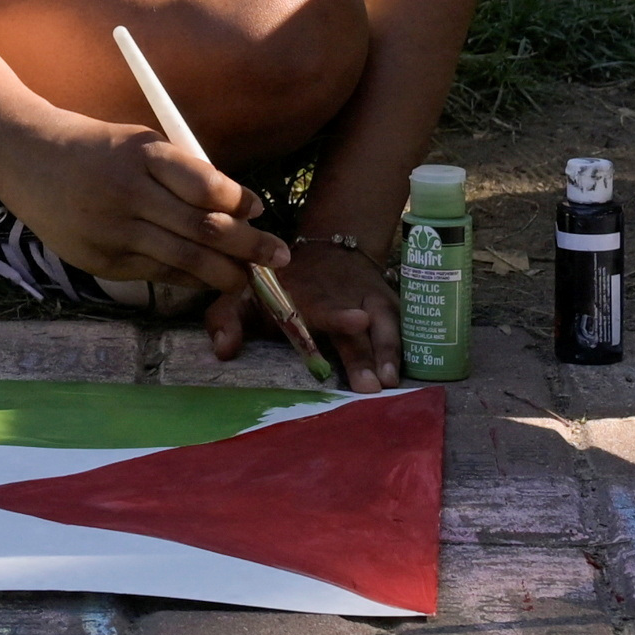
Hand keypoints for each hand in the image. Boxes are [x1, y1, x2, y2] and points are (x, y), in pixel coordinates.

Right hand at [0, 115, 284, 315]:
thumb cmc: (93, 147)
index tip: (259, 210)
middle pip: (202, 227)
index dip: (240, 202)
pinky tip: (205, 278)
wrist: (23, 155)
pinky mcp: (98, 258)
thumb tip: (239, 207)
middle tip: (278, 256)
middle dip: (248, 246)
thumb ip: (183, 172)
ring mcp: (111, 229)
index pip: (206, 185)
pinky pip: (155, 273)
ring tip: (249, 278)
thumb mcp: (138, 141)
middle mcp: (127, 192)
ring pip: (183, 258)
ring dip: (223, 272)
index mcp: (142, 153)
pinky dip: (187, 277)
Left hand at [217, 227, 401, 388]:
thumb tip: (223, 351)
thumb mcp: (245, 293)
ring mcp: (372, 302)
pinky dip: (408, 346)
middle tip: (373, 385)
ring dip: (390, 353)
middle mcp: (344, 299)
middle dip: (365, 355)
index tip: (357, 321)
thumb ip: (227, 319)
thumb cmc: (281, 284)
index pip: (323, 308)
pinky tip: (410, 370)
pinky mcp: (392, 307)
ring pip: (385, 327)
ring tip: (392, 381)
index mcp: (307, 298)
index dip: (340, 317)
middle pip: (357, 329)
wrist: (332, 249)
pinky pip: (405, 327)